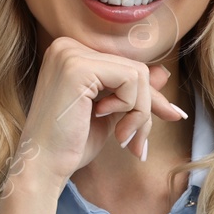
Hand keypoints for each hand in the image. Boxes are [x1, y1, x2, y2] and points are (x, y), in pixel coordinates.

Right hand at [15, 36, 187, 185]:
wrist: (43, 167)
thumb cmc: (70, 145)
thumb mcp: (110, 114)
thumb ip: (131, 92)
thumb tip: (163, 73)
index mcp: (71, 54)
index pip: (125, 68)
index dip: (148, 98)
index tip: (170, 118)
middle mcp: (67, 46)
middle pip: (135, 70)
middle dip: (146, 110)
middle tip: (138, 144)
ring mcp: (70, 54)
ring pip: (138, 75)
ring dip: (139, 113)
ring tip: (122, 138)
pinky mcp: (78, 67)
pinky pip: (130, 80)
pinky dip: (130, 108)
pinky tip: (104, 122)